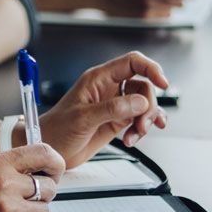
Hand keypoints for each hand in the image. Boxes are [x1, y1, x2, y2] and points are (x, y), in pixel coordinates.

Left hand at [40, 52, 171, 166]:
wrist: (48, 149)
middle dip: (148, 105)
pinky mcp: (116, 121)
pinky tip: (135, 138)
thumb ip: (113, 109)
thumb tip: (140, 102)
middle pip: (143, 86)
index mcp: (99, 79)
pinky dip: (142, 128)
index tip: (163, 83)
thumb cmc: (57, 129)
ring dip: (147, 119)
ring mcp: (114, 105)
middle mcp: (109, 89)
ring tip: (137, 134)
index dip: (151, 68)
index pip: (132, 62)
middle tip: (141, 124)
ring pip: (144, 104)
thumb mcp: (83, 118)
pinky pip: (139, 119)